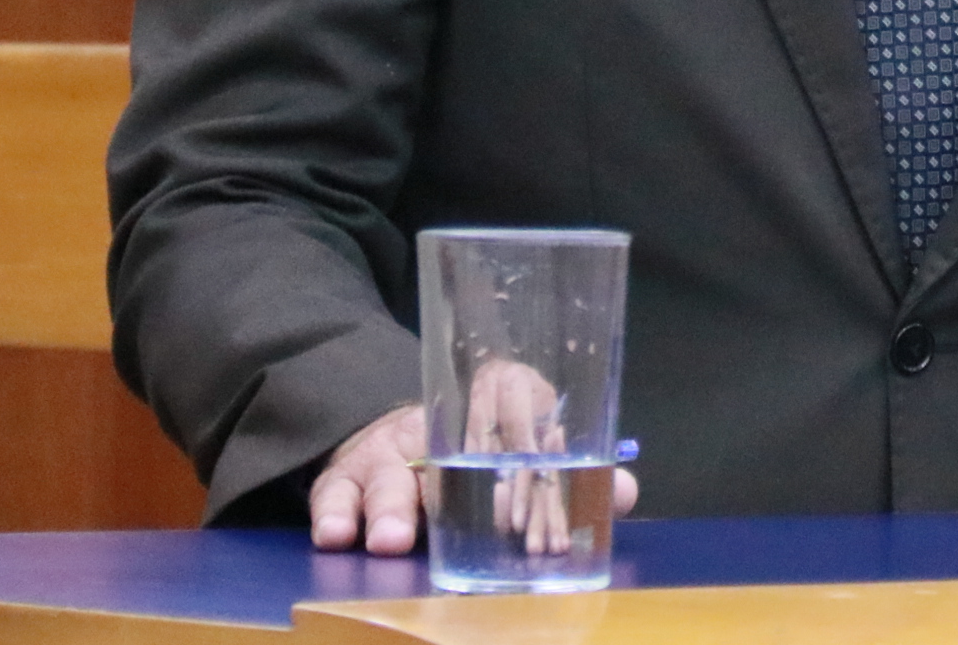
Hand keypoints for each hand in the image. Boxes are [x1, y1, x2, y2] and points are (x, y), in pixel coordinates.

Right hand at [308, 400, 639, 554]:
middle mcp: (437, 432)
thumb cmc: (485, 442)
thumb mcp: (528, 449)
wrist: (405, 421)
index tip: (518, 512)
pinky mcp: (348, 475)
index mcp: (490, 418)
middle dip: (452, 492)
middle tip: (443, 524)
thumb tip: (624, 495)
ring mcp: (389, 453)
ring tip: (387, 540)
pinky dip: (332, 512)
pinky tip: (335, 535)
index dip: (514, 473)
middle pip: (438, 459)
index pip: (505, 436)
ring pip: (383, 477)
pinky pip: (334, 491)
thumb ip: (572, 479)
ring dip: (385, 508)